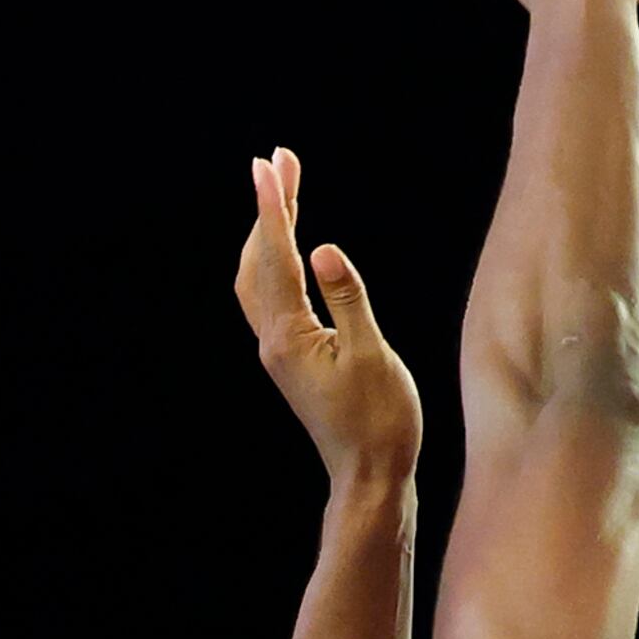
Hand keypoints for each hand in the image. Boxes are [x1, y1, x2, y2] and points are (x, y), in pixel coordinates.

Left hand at [233, 146, 421, 478]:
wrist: (371, 476)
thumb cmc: (381, 421)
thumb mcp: (373, 356)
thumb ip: (349, 300)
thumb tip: (326, 250)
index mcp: (289, 337)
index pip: (277, 258)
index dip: (273, 208)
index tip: (268, 166)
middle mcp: (274, 341)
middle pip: (258, 260)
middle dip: (268, 209)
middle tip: (280, 161)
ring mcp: (280, 351)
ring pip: (260, 277)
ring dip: (268, 232)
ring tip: (286, 190)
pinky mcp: (293, 358)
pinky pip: (273, 296)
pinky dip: (277, 260)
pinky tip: (292, 248)